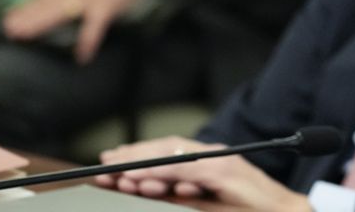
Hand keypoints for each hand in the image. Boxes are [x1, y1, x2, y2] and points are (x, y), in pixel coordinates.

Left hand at [3, 0, 170, 62]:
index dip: (25, 7)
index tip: (9, 17)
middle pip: (45, 6)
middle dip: (26, 17)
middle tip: (10, 28)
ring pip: (60, 14)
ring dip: (41, 24)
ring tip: (25, 35)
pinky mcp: (105, 8)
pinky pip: (94, 29)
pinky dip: (87, 43)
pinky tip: (81, 56)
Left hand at [98, 137, 311, 211]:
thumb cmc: (249, 211)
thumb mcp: (207, 203)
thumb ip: (181, 195)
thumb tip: (148, 191)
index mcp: (209, 162)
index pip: (169, 152)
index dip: (140, 154)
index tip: (113, 162)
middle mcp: (214, 156)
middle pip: (167, 149)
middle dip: (134, 156)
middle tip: (105, 164)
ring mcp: (220, 162)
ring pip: (173, 156)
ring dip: (142, 163)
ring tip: (115, 171)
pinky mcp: (224, 172)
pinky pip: (185, 169)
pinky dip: (160, 173)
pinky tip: (140, 178)